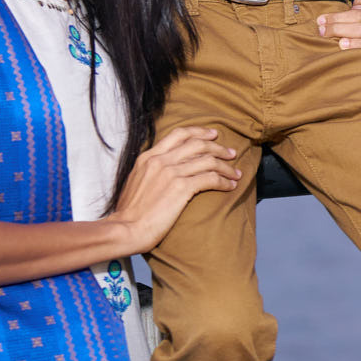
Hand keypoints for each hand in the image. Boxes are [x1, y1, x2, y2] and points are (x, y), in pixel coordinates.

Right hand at [112, 126, 240, 253]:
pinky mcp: (181, 187)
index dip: (199, 132)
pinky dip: (224, 181)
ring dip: (226, 166)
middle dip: (218, 148)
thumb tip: (162, 169)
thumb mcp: (135, 180)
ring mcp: (171, 172)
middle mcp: (161, 160)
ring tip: (236, 172)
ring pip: (208, 161)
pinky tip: (230, 186)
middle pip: (198, 144)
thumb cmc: (130, 212)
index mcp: (148, 157)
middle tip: (231, 153)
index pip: (179, 135)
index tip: (213, 135)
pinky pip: (210, 178)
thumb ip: (150, 170)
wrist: (125, 229)